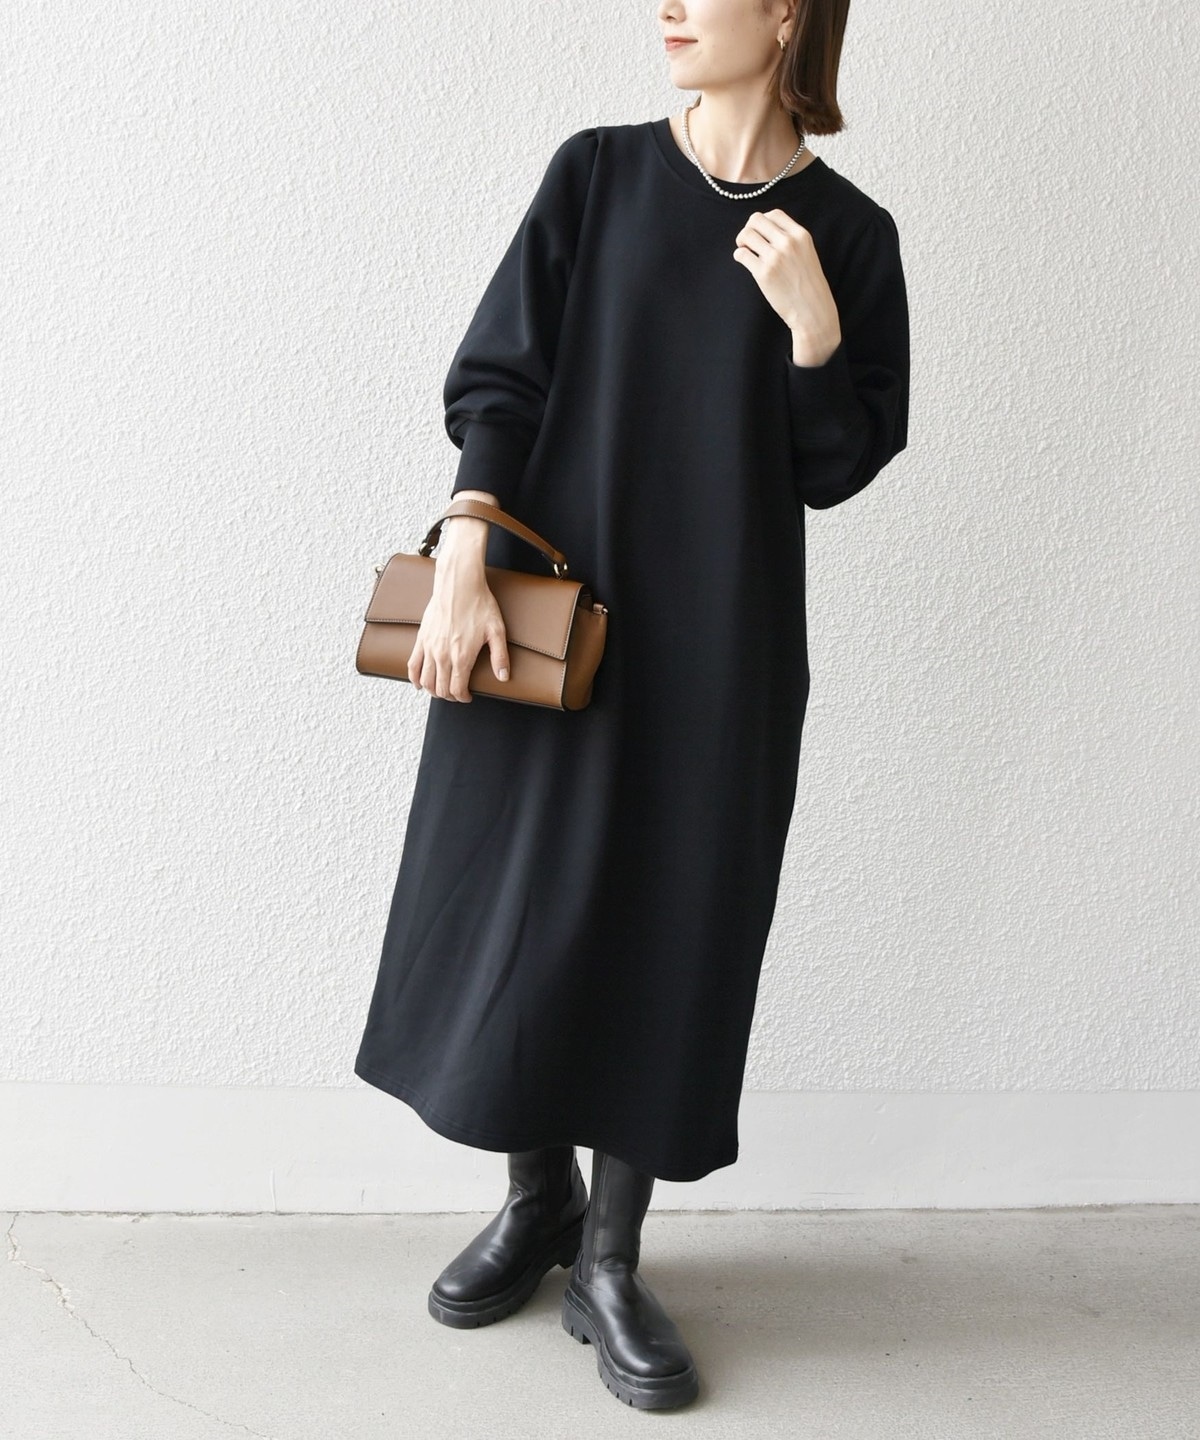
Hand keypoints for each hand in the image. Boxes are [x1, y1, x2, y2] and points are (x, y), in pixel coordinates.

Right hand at [408, 559, 510, 701]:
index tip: (468, 696)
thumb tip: (503, 677)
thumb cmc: (479, 605)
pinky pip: (412, 665)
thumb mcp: (497, 631)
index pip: (457, 690)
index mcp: (461, 656)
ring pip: (425, 681)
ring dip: (433, 690)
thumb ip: (500, 657)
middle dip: (449, 696)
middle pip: (440, 689)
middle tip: (457, 693)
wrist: (459, 584)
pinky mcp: (421, 638)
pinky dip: (414, 678)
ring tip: (441, 689)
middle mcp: (443, 655)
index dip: (463, 698)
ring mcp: (429, 648)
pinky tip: (419, 683)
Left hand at [731, 209, 840, 364]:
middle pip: (756, 220)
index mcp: (800, 235)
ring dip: (741, 241)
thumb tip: (766, 230)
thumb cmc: (808, 284)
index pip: (774, 214)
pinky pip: (741, 254)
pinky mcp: (763, 273)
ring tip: (746, 251)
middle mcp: (788, 242)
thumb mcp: (806, 253)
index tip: (760, 233)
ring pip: (746, 235)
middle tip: (748, 242)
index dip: (763, 221)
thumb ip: (791, 240)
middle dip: (748, 229)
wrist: (812, 310)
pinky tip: (745, 262)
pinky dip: (739, 256)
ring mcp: (775, 257)